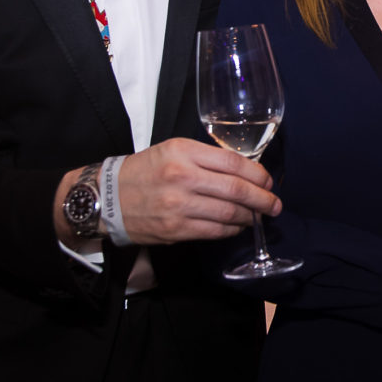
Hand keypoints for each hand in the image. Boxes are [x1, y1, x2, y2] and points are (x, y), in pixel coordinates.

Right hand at [109, 139, 280, 245]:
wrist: (107, 197)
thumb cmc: (143, 171)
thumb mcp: (172, 150)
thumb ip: (205, 158)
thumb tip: (244, 172)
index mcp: (183, 152)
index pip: (233, 162)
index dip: (257, 174)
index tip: (268, 181)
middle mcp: (182, 177)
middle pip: (236, 190)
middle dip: (262, 199)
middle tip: (274, 205)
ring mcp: (179, 206)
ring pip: (229, 213)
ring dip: (249, 217)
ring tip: (257, 217)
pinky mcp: (175, 229)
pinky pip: (215, 232)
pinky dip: (231, 230)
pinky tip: (237, 227)